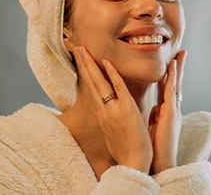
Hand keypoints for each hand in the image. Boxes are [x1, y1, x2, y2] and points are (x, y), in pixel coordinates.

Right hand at [73, 46, 152, 173]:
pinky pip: (118, 87)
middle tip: (77, 47)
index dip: (85, 73)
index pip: (91, 88)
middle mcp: (104, 109)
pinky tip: (105, 61)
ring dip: (91, 64)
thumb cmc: (123, 150)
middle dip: (83, 63)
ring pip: (100, 82)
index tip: (81, 60)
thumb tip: (97, 109)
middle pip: (91, 82)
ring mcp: (113, 108)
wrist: (134, 163)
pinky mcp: (126, 109)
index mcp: (102, 113)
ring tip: (83, 49)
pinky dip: (112, 74)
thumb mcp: (109, 134)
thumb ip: (102, 119)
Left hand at [148, 50, 186, 174]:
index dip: (169, 75)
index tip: (171, 63)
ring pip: (175, 84)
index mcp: (166, 111)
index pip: (167, 89)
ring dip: (177, 68)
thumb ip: (155, 116)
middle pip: (175, 83)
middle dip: (178, 68)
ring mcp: (173, 110)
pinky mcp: (171, 113)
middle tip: (181, 53)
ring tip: (180, 54)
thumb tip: (154, 108)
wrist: (159, 163)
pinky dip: (172, 77)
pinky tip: (173, 66)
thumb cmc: (154, 147)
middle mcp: (172, 108)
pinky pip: (172, 91)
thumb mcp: (154, 127)